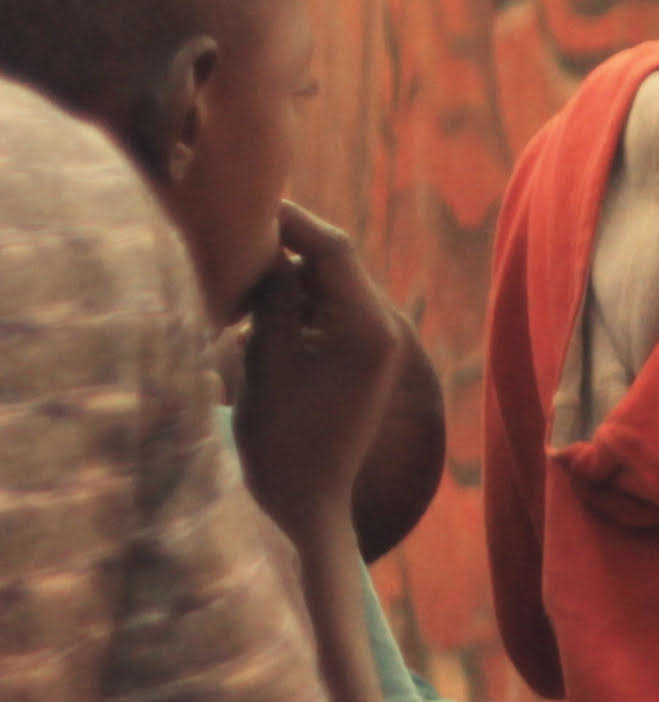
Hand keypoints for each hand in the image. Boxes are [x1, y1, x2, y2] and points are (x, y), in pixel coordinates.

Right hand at [236, 206, 424, 526]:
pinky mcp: (363, 355)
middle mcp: (385, 328)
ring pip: (328, 281)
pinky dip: (295, 301)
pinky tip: (256, 310)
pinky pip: (327, 308)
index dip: (288, 218)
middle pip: (333, 259)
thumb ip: (274, 294)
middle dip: (285, 243)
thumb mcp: (266, 355)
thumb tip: (271, 242)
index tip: (239, 202)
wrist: (305, 499)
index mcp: (370, 327)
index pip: (332, 247)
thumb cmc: (279, 434)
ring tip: (238, 274)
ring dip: (287, 273)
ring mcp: (378, 342)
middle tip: (230, 231)